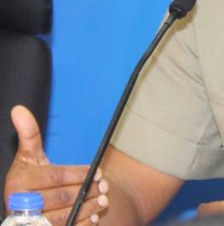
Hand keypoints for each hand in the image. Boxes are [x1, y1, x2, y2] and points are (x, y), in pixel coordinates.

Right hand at [4, 106, 108, 224]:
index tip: (97, 171)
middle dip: (86, 191)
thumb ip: (29, 135)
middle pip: (61, 198)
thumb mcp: (28, 157)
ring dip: (87, 208)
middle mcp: (21, 206)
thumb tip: (19, 109)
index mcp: (19, 183)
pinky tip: (93, 217)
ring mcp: (31, 222)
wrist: (22, 209)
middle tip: (105, 185)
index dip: (78, 174)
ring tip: (103, 199)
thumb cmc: (30, 178)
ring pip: (64, 217)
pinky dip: (81, 224)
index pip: (54, 177)